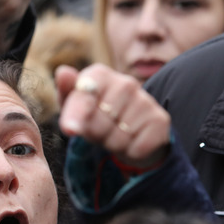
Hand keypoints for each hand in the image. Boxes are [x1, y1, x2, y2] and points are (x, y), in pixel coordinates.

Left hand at [55, 64, 171, 168]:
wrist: (131, 130)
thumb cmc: (95, 114)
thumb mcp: (73, 104)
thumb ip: (66, 90)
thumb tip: (63, 72)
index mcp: (100, 74)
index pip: (84, 95)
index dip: (75, 115)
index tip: (69, 129)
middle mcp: (126, 83)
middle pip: (99, 123)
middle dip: (94, 134)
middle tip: (99, 130)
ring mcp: (146, 100)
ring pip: (118, 138)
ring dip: (112, 144)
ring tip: (115, 134)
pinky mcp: (160, 120)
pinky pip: (137, 147)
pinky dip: (130, 151)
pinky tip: (132, 139)